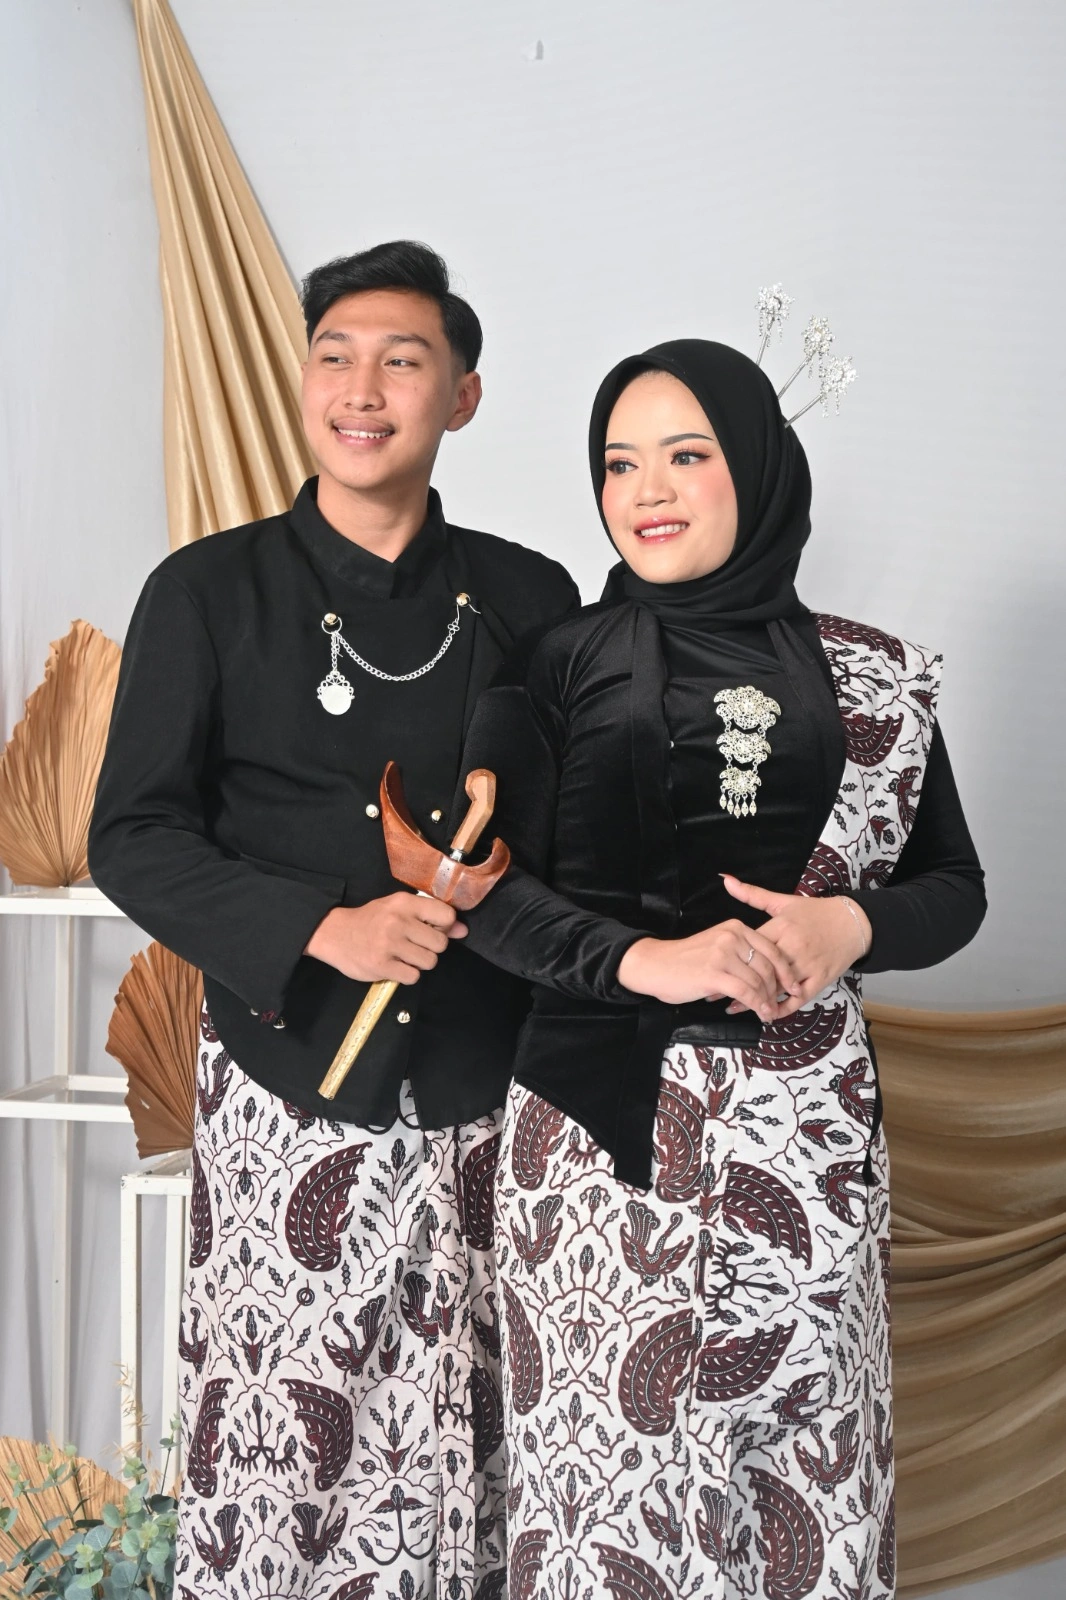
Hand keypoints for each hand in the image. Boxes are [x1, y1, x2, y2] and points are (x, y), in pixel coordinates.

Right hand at [304, 894, 466, 984]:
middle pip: (440, 943)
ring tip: (405, 955)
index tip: (434, 929)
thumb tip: (462, 931)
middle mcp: (398, 922)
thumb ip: (430, 917)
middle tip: (415, 945)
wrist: (334, 934)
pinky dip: (408, 974)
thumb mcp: (398, 909)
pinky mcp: (382, 966)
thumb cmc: (371, 920)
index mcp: (404, 903)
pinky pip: (413, 976)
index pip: (446, 915)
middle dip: (432, 947)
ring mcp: (389, 945)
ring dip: (421, 962)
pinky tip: (396, 965)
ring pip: (430, 962)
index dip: (446, 926)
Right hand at [617, 921, 799, 1022]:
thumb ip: (740, 953)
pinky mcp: (714, 974)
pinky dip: (757, 1005)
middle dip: (777, 990)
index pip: (772, 949)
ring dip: (767, 1001)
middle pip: (768, 966)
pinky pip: (746, 992)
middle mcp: (732, 937)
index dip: (786, 971)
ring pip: (759, 981)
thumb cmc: (684, 960)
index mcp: (735, 927)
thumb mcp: (717, 945)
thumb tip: (766, 976)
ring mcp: (723, 954)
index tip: (793, 987)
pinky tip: (760, 1014)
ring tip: (768, 1013)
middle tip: (778, 1005)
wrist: (654, 965)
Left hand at [721, 874, 870, 1017]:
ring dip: (757, 998)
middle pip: (762, 968)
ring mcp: (808, 964)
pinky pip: (799, 998)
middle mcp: (794, 946)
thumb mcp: (783, 901)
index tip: (710, 967)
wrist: (853, 922)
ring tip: (734, 1006)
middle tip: (714, 993)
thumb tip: (725, 880)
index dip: (730, 957)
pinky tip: (766, 1013)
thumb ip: (752, 894)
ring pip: (779, 985)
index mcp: (782, 926)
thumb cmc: (815, 912)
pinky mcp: (821, 978)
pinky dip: (783, 1007)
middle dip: (739, 981)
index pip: (752, 945)